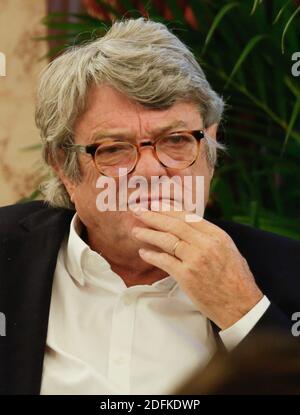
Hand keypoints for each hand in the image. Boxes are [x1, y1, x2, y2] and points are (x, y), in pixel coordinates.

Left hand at [131, 208, 262, 329]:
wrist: (241, 306)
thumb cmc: (236, 280)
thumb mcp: (229, 250)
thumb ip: (209, 238)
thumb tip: (189, 228)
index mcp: (218, 235)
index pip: (188, 217)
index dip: (168, 210)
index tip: (155, 206)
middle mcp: (206, 244)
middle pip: (174, 225)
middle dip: (153, 216)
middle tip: (138, 211)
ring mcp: (195, 260)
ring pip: (166, 240)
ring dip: (148, 234)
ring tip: (135, 230)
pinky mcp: (187, 276)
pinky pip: (164, 261)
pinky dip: (151, 255)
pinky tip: (143, 252)